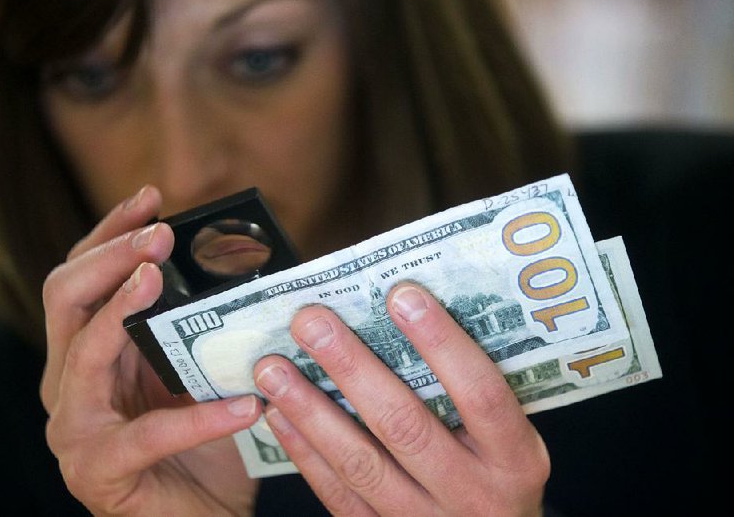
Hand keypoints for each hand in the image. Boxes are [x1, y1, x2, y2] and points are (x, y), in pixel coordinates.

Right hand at [40, 186, 262, 515]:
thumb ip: (199, 327)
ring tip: (160, 280)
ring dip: (121, 311)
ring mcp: (76, 429)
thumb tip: (243, 266)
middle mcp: (70, 383)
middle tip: (158, 235)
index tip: (151, 197)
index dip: (110, 233)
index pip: (84, 278)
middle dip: (111, 257)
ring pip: (82, 353)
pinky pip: (145, 435)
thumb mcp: (199, 371)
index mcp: (92, 352)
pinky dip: (199, 418)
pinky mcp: (98, 471)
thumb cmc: (204, 443)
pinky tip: (245, 405)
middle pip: (67, 299)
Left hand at [254, 282, 549, 515]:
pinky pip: (338, 495)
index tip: (400, 294)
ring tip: (273, 368)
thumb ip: (474, 391)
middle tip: (311, 321)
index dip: (441, 342)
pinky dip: (304, 452)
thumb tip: (409, 310)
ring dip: (310, 410)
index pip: (480, 393)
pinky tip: (278, 415)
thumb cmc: (497, 474)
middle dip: (352, 367)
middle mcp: (473, 494)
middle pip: (405, 425)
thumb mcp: (510, 440)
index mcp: (515, 459)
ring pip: (360, 463)